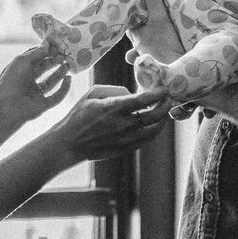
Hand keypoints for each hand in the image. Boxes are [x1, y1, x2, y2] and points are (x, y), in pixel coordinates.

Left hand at [0, 43, 70, 125]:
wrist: (7, 107)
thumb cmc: (11, 81)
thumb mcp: (22, 61)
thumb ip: (37, 53)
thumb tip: (48, 45)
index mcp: (20, 70)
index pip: (35, 58)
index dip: (46, 52)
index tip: (58, 46)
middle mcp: (27, 81)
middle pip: (44, 69)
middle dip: (54, 61)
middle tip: (65, 55)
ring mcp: (35, 93)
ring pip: (51, 82)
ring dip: (60, 73)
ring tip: (68, 65)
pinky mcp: (43, 105)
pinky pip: (56, 96)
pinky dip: (64, 88)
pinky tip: (68, 79)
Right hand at [43, 84, 173, 166]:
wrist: (69, 143)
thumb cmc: (78, 115)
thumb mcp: (92, 93)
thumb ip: (115, 90)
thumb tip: (132, 93)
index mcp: (113, 108)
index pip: (143, 100)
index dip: (157, 93)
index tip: (164, 89)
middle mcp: (122, 125)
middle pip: (153, 116)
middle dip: (165, 106)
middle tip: (168, 99)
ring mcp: (125, 139)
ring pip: (153, 130)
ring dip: (162, 120)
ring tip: (165, 112)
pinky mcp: (125, 149)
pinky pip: (146, 140)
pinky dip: (153, 131)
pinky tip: (154, 124)